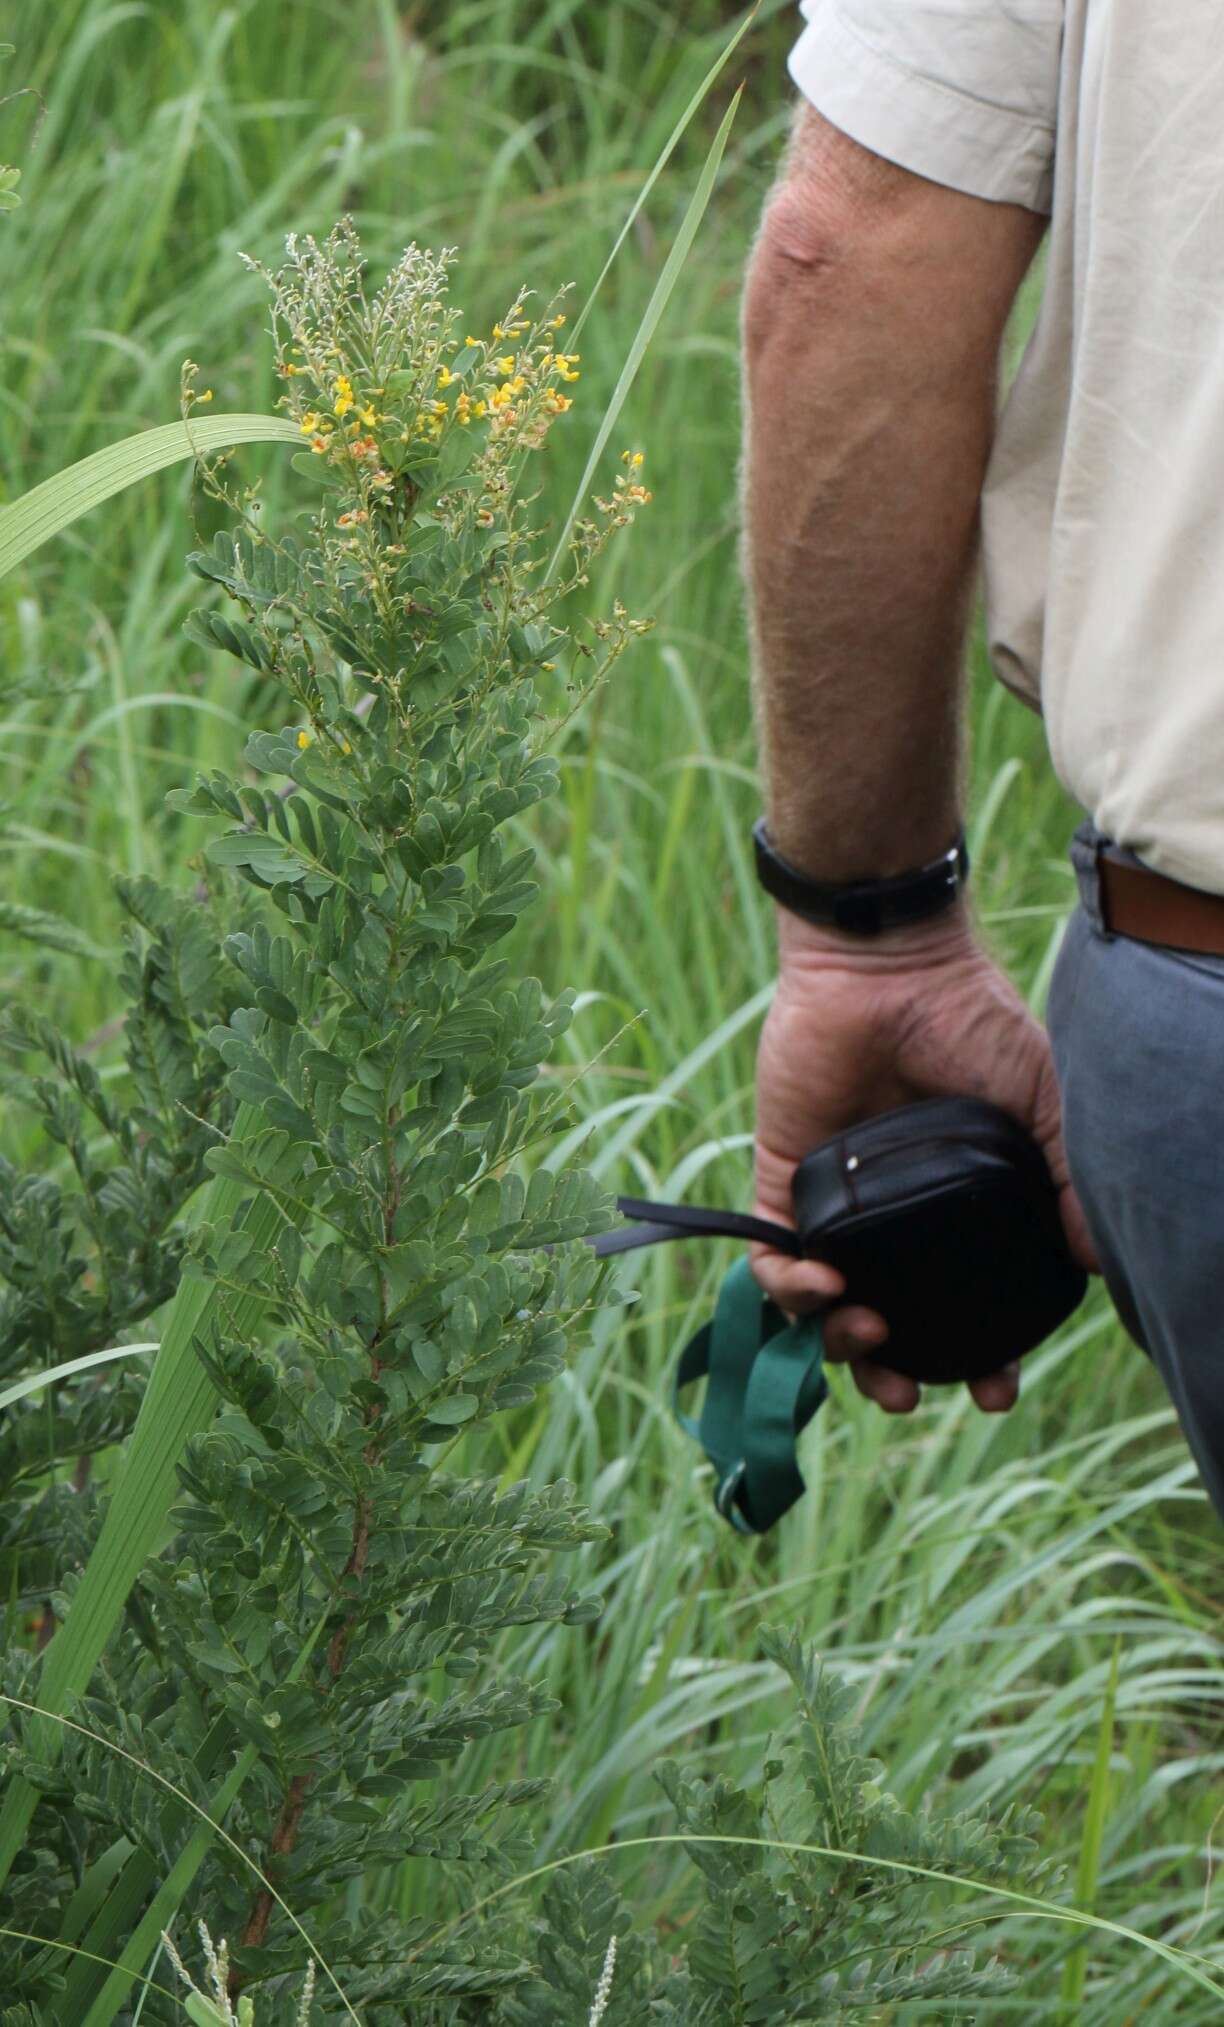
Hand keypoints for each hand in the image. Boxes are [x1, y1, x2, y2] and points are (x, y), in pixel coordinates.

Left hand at [751, 904, 1100, 1414]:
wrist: (891, 966)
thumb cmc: (972, 1021)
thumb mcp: (1041, 1102)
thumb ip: (1063, 1180)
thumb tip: (1094, 1264)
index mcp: (954, 1207)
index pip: (961, 1303)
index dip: (977, 1356)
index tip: (993, 1390)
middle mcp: (893, 1215)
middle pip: (884, 1322)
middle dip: (889, 1373)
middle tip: (908, 1392)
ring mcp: (837, 1201)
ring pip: (822, 1306)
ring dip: (837, 1342)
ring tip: (866, 1337)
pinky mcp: (784, 1177)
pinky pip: (771, 1256)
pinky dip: (787, 1289)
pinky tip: (819, 1289)